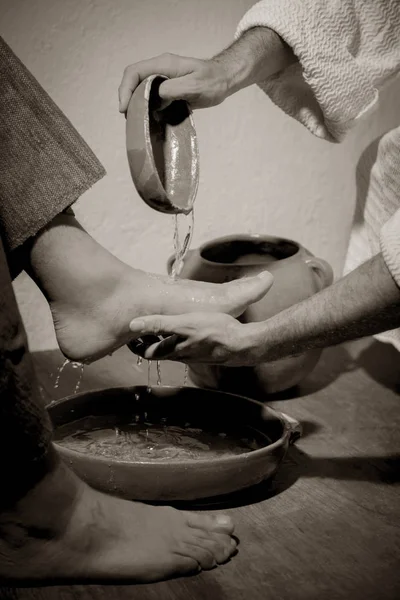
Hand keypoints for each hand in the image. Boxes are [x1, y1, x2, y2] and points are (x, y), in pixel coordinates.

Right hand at [119, 53, 231, 112]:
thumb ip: (174, 90)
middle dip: (128, 98)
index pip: (135, 72)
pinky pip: (151, 96)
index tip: (124, 108)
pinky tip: (149, 119)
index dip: (126, 89)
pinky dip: (147, 107)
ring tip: (137, 121)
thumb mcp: (195, 86)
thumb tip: (156, 98)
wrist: (224, 79)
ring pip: (140, 89)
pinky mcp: (167, 88)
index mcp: (164, 64)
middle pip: (134, 80)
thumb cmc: (212, 81)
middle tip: (130, 118)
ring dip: (136, 104)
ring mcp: (163, 79)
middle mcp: (160, 69)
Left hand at [128, 313, 262, 365]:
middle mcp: (181, 356)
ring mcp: (194, 355)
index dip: (136, 346)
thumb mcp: (184, 324)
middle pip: (158, 352)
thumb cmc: (214, 332)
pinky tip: (185, 332)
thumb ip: (158, 324)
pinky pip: (186, 348)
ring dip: (163, 342)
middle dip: (147, 343)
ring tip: (159, 330)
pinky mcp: (205, 351)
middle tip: (139, 332)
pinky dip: (178, 341)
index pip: (147, 352)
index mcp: (173, 350)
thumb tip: (133, 325)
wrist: (241, 345)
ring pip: (172, 351)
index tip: (128, 337)